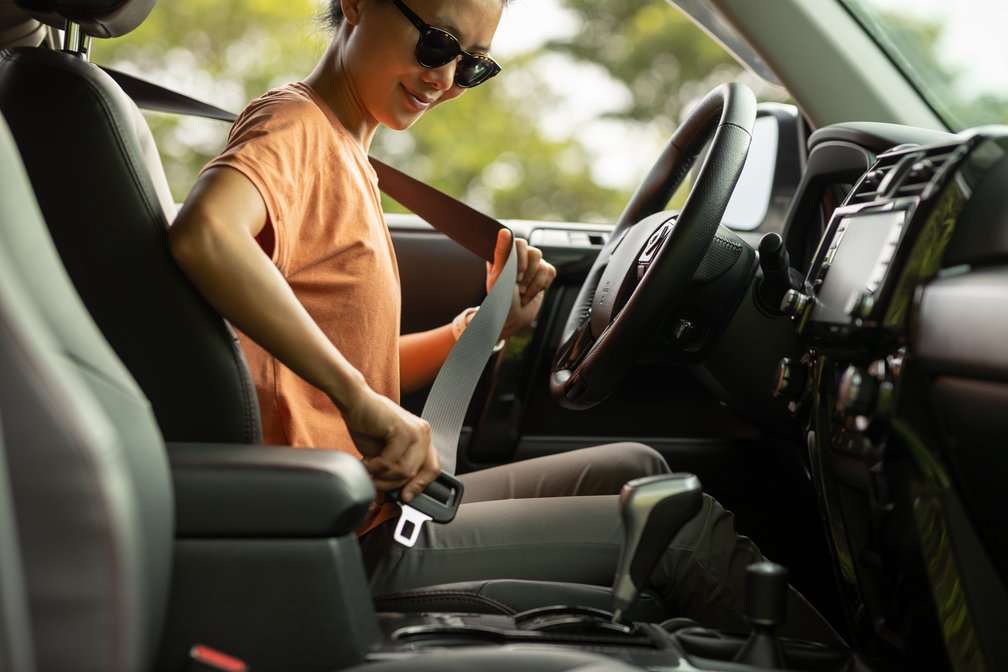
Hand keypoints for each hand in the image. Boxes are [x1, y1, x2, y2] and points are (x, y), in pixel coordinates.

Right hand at [339, 385, 440, 502]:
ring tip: (369, 471)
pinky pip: (392, 463)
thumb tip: (401, 493)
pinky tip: (366, 462)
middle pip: (418, 474)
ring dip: (383, 477)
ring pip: (405, 471)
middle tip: (376, 483)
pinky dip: (375, 467)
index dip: (419, 486)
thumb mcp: (386, 454)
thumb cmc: (368, 426)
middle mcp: (424, 433)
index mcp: (423, 439)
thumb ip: (397, 469)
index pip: (432, 469)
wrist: (355, 402)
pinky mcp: (403, 430)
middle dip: (394, 484)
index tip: (405, 497)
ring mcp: (416, 431)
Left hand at [486, 229, 556, 339]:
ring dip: (534, 284)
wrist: (510, 319)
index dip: (521, 258)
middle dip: (529, 275)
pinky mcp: (543, 275)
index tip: (517, 274)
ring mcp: (532, 266)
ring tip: (522, 293)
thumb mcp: (497, 277)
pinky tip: (531, 293)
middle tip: (518, 287)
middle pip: (535, 253)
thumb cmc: (499, 299)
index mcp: (505, 255)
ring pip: (544, 266)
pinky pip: (551, 273)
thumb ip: (501, 252)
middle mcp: (519, 257)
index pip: (520, 242)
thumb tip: (504, 231)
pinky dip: (541, 286)